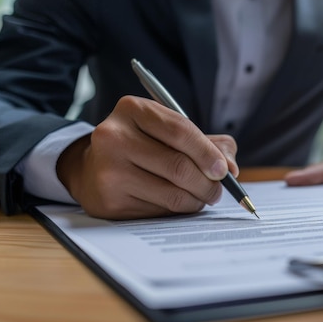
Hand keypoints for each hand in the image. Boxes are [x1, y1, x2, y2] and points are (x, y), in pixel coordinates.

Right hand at [56, 96, 237, 219]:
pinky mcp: (109, 201)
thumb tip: (231, 168)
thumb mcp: (168, 130)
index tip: (224, 170)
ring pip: (172, 194)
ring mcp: (109, 170)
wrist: (91, 167)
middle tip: (218, 190)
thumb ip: (207, 142)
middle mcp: (114, 137)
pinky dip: (177, 211)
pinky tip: (177, 203)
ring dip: (196, 200)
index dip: (207, 153)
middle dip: (208, 183)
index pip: (180, 131)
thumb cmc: (142, 145)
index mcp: (132, 110)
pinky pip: (158, 212)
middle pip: (178, 167)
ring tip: (201, 197)